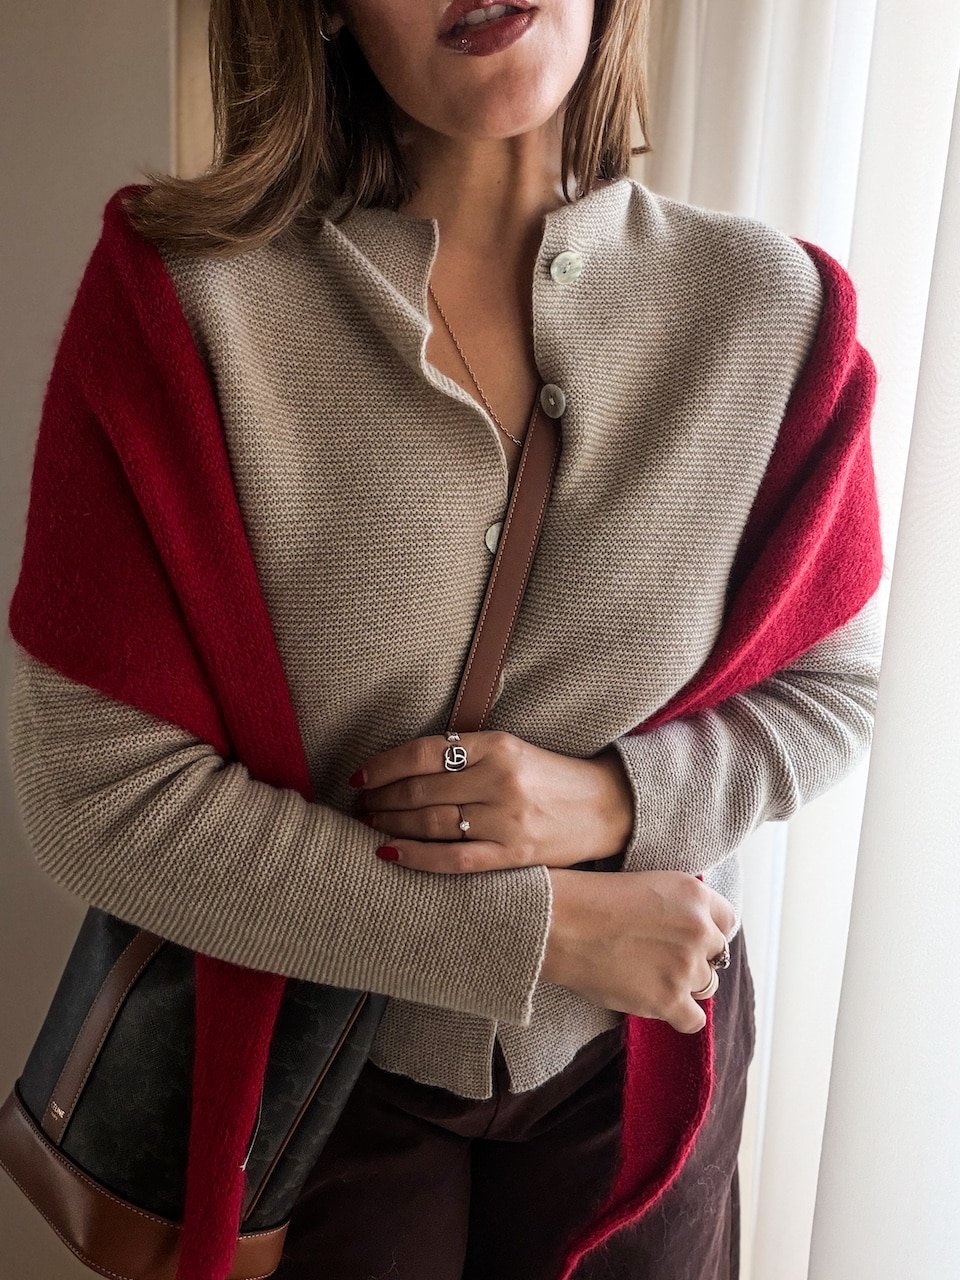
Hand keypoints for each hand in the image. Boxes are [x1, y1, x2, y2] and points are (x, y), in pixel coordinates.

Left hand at [351, 730, 634, 872]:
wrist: (606, 807)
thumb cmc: (549, 776)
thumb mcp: (511, 749)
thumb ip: (465, 753)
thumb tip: (403, 767)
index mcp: (497, 745)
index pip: (423, 754)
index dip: (383, 765)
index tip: (359, 776)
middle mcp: (499, 780)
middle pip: (420, 791)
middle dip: (380, 799)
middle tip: (357, 805)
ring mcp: (506, 820)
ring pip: (430, 823)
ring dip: (390, 824)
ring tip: (368, 825)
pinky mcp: (513, 854)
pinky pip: (452, 859)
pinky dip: (415, 857)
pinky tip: (388, 853)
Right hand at [541, 867, 736, 1033]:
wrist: (560, 924)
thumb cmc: (592, 900)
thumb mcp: (649, 884)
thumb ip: (680, 906)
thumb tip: (696, 929)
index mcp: (694, 894)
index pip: (727, 921)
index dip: (708, 931)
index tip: (689, 938)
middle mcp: (699, 929)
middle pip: (717, 955)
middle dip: (695, 958)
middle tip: (661, 957)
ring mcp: (685, 967)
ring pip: (706, 985)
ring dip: (684, 984)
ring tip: (650, 976)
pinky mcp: (668, 1000)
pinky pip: (694, 1020)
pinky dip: (679, 1015)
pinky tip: (659, 1004)